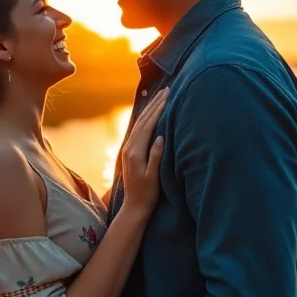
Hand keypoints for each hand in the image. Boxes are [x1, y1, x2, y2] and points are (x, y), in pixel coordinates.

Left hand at [121, 87, 167, 214]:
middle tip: (166, 90)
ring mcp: (128, 149)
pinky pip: (138, 129)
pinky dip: (146, 119)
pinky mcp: (130, 152)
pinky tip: (150, 114)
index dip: (158, 110)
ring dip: (150, 109)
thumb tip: (161, 136)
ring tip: (160, 97)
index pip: (148, 125)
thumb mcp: (153, 176)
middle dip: (154, 104)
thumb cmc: (147, 193)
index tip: (167, 96)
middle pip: (142, 120)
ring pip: (139, 123)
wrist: (134, 206)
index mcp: (135, 152)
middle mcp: (129, 148)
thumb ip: (156, 156)